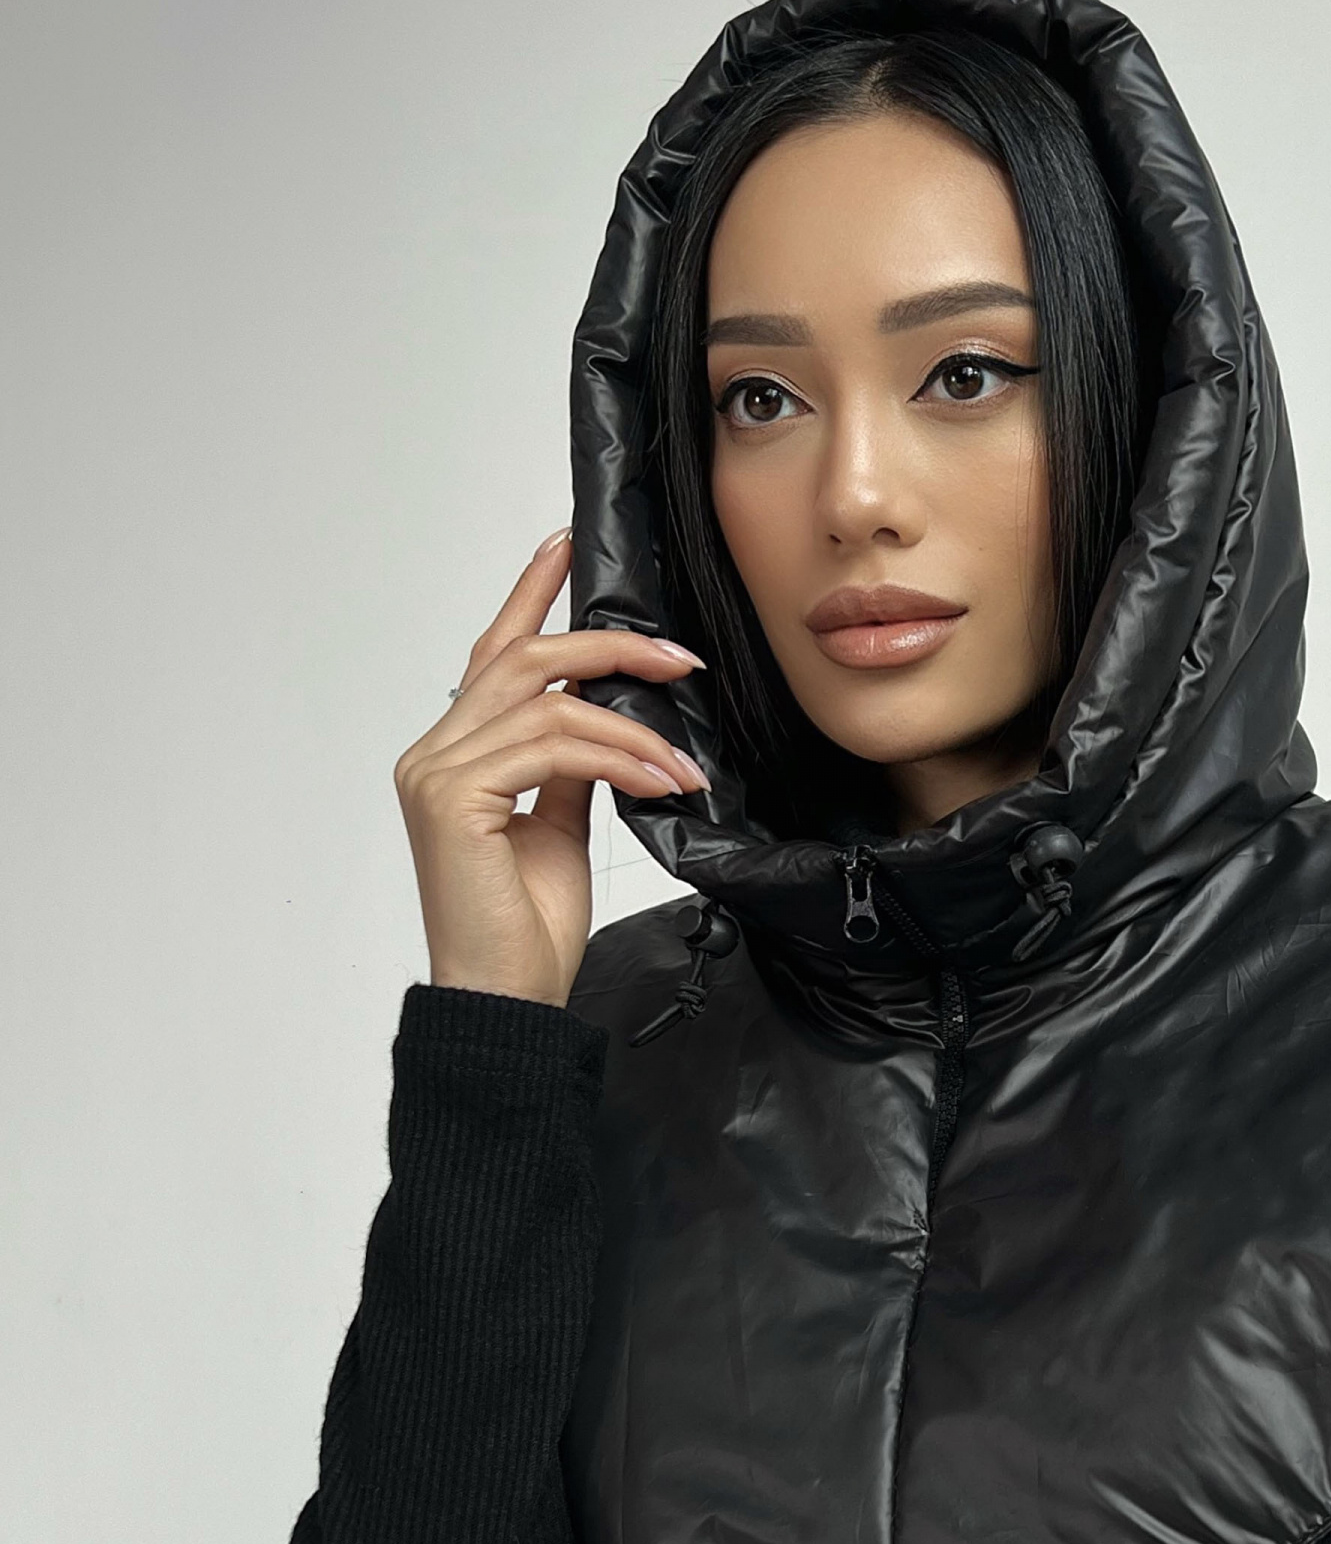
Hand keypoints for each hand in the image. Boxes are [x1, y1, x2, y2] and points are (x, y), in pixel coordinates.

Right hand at [395, 528, 709, 1007]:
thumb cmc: (526, 927)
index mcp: (454, 755)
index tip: (569, 547)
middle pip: (523, 661)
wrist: (507, 997)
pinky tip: (660, 782)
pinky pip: (552, 749)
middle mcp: (432, 752)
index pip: (492, 654)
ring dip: (634, 728)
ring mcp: (435, 772)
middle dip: (609, 648)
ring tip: (685, 765)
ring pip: (548, 704)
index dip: (531, 595)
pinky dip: (618, 758)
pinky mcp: (453, 798)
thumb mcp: (558, 826)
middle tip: (678, 659)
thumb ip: (569, 766)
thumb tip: (603, 715)